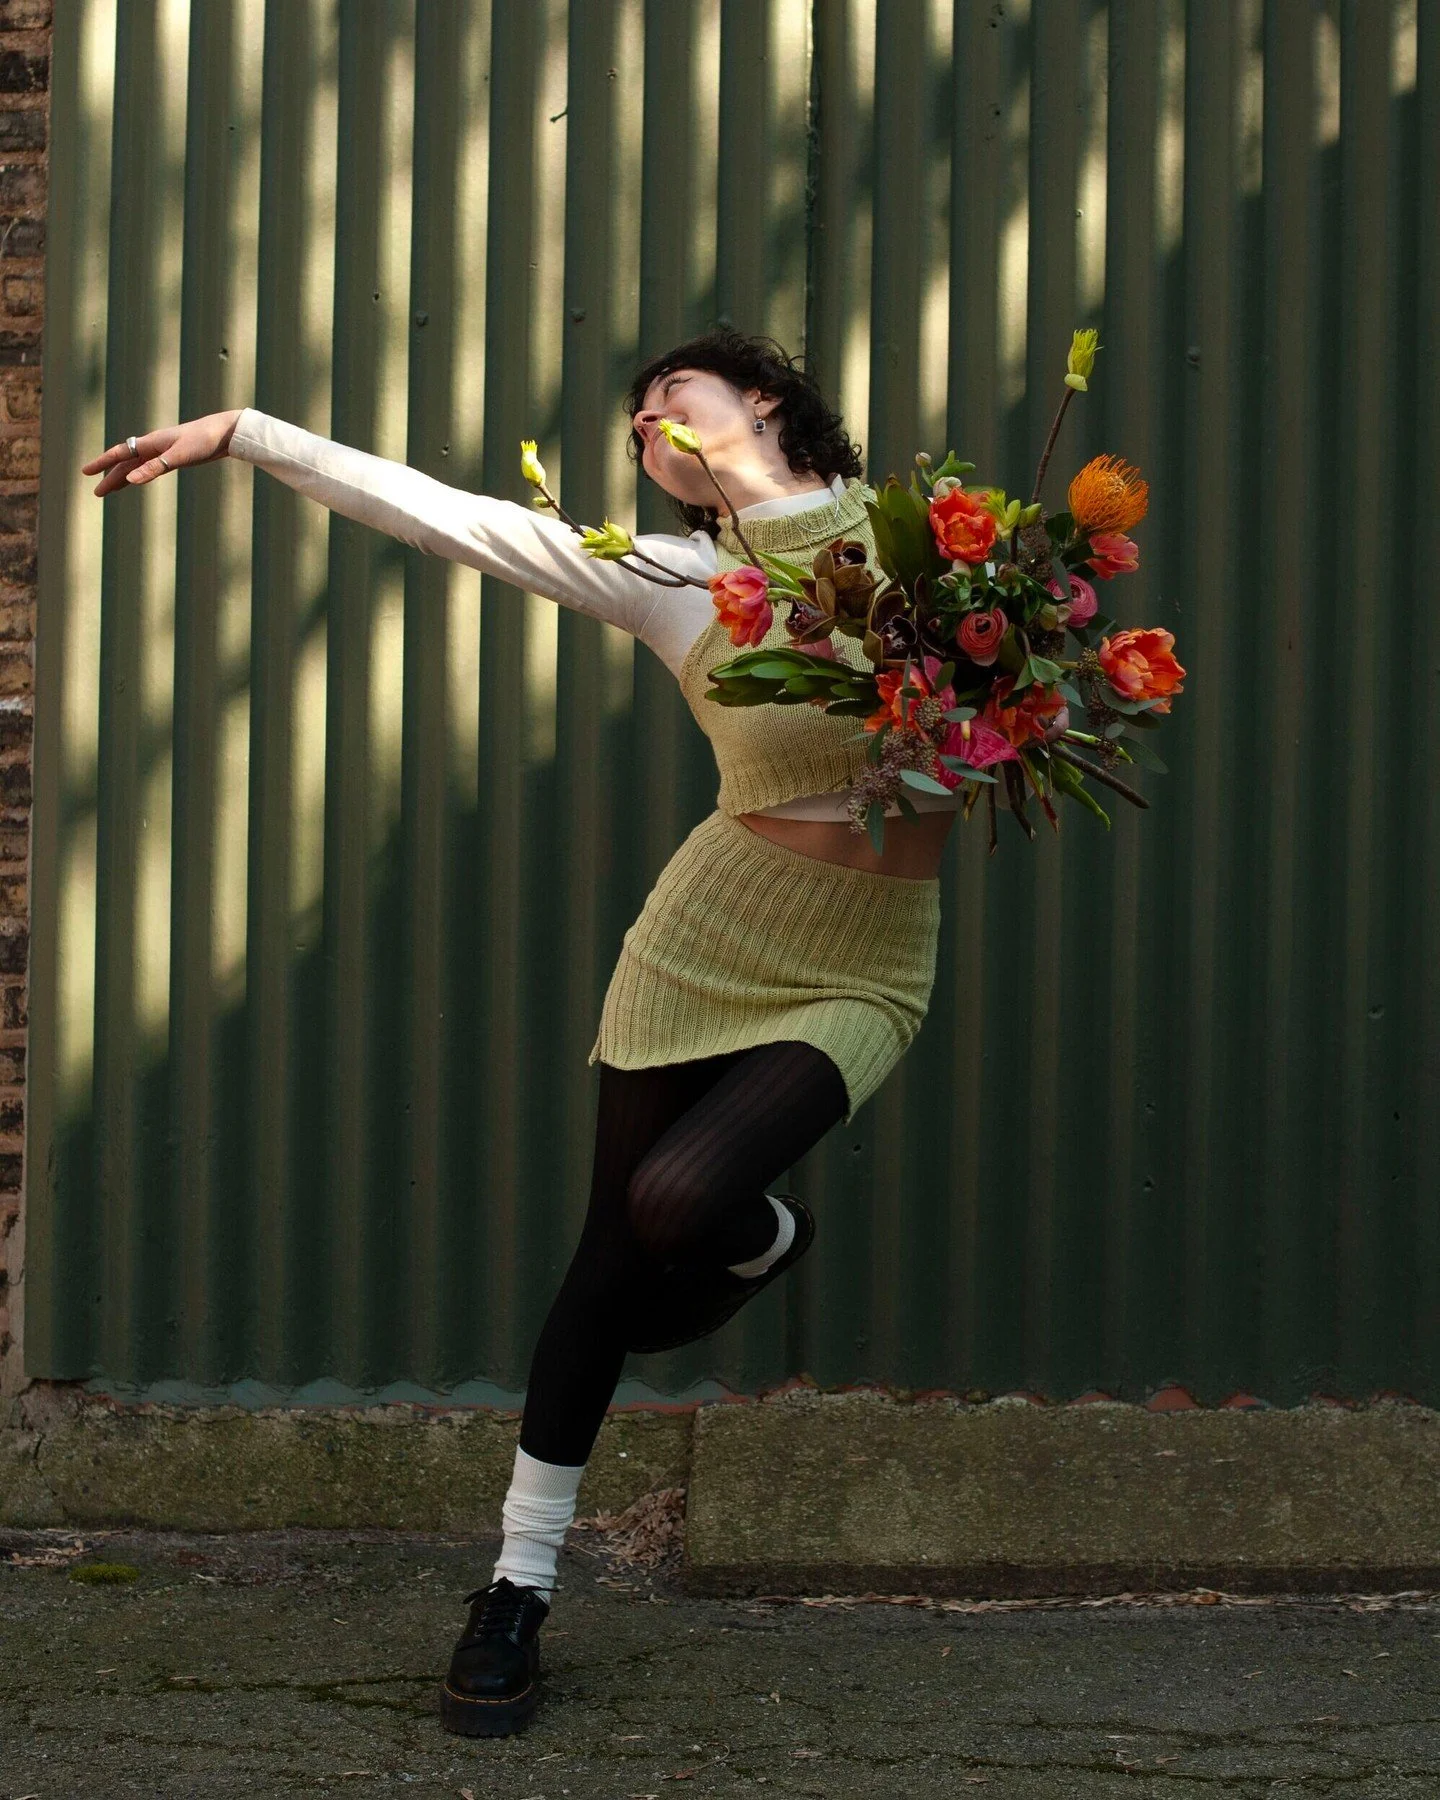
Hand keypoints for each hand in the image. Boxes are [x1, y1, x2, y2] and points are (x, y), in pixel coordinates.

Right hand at [81, 408, 243, 495]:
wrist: (224, 432)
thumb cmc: (203, 441)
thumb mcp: (178, 457)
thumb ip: (154, 468)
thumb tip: (131, 480)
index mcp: (151, 443)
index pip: (120, 454)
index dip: (102, 463)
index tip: (86, 472)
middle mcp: (154, 446)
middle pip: (126, 463)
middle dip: (110, 476)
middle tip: (97, 492)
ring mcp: (163, 452)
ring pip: (137, 465)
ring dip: (123, 476)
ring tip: (111, 489)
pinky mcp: (174, 457)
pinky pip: (149, 467)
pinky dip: (139, 474)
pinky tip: (136, 479)